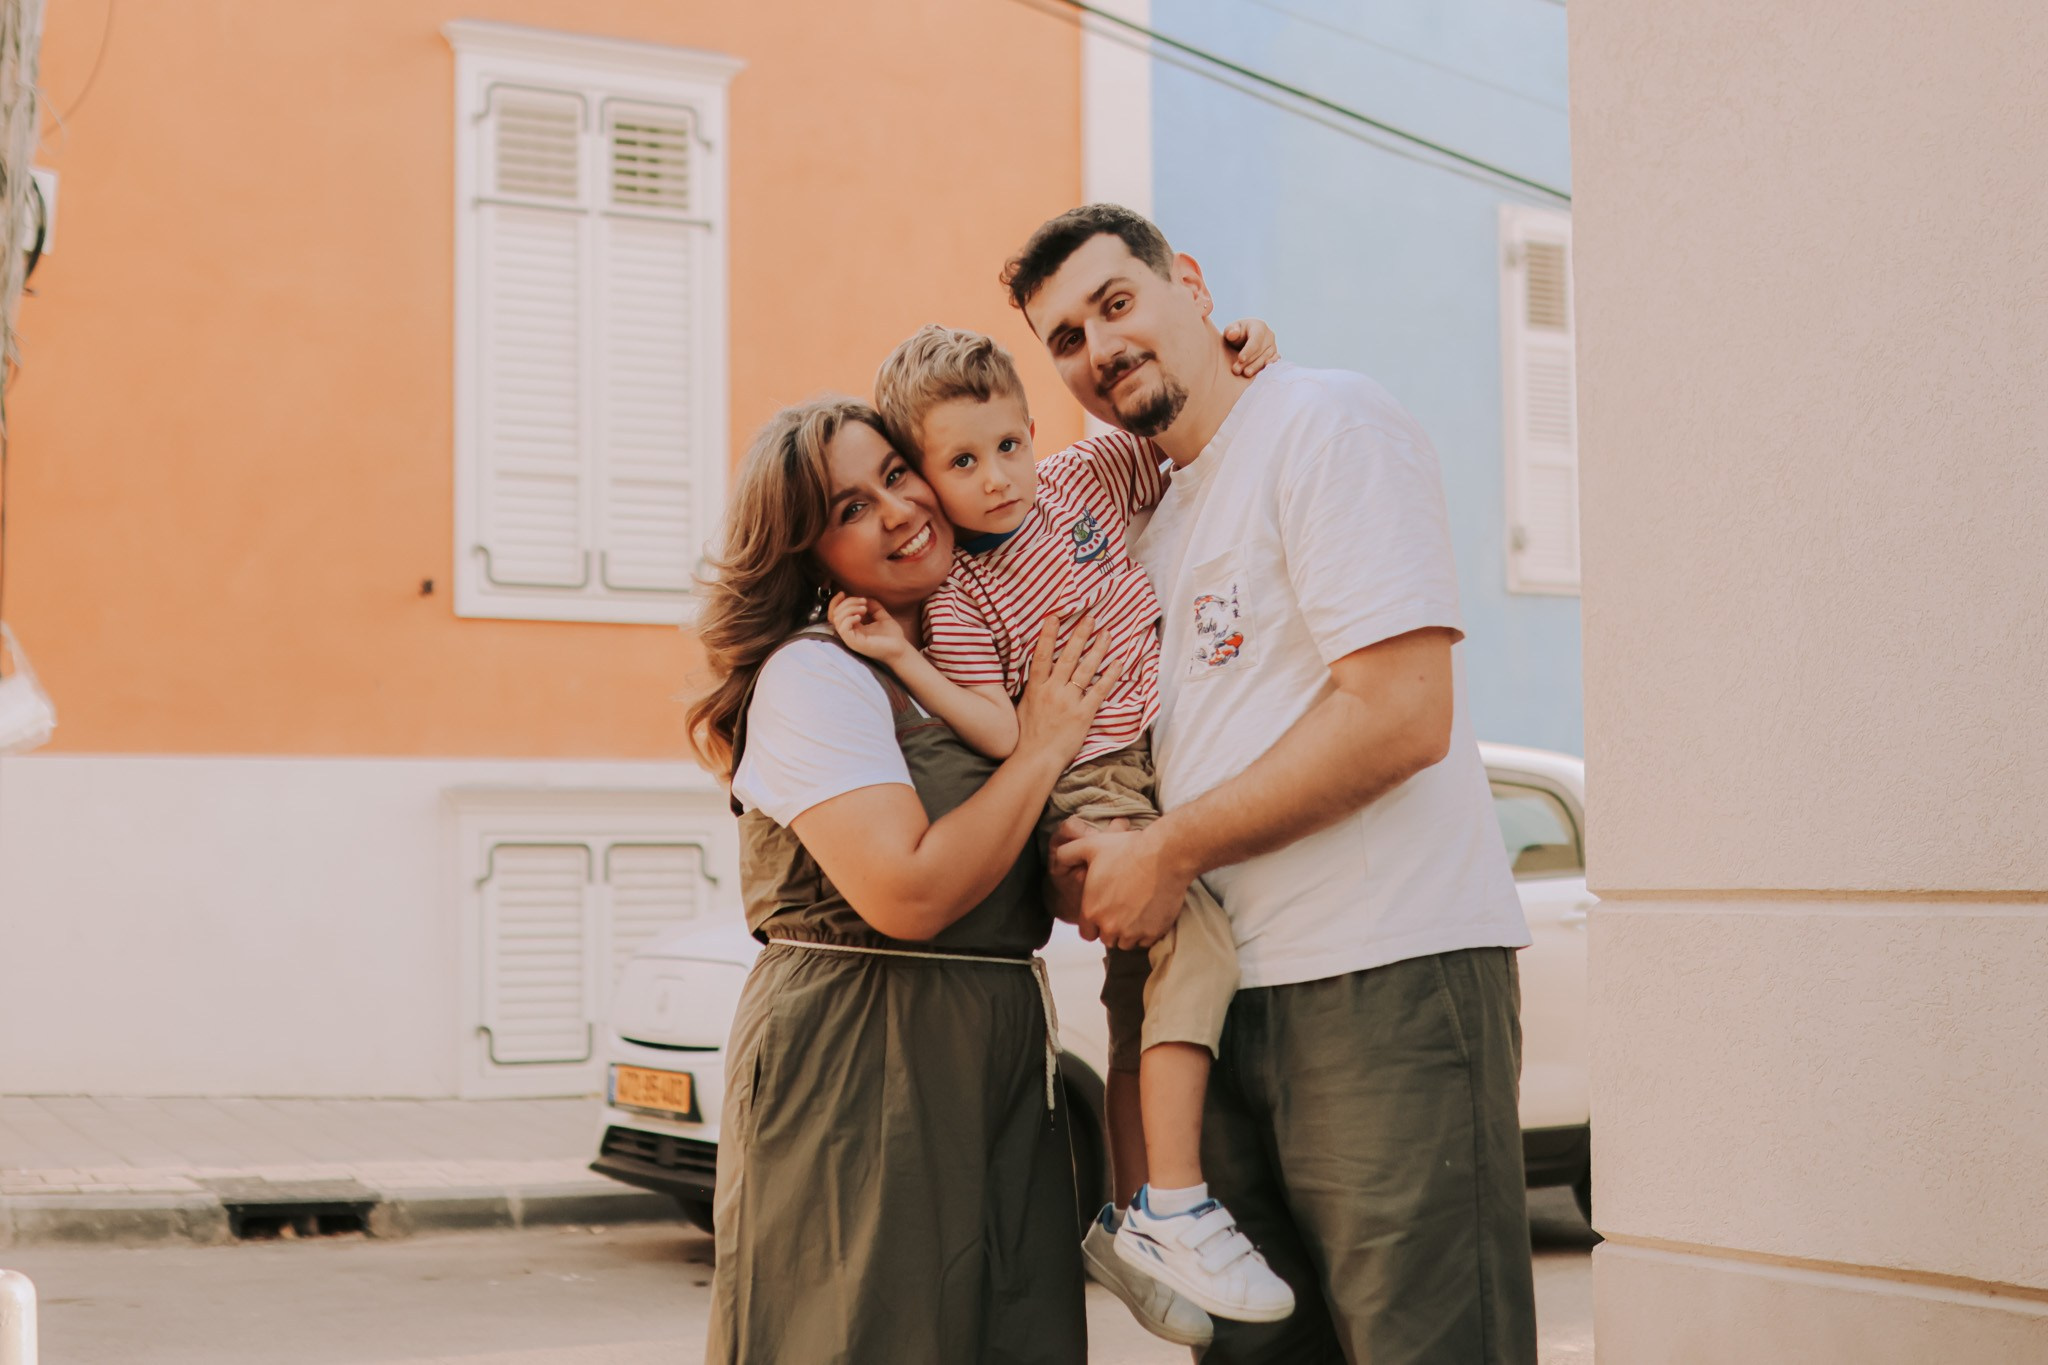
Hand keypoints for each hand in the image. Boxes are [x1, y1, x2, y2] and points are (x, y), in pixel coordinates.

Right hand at [828, 592, 911, 665]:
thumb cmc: (892, 637)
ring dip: (849, 608)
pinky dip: (849, 618)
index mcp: (853, 627)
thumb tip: (866, 598)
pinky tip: (860, 616)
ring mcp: (850, 639)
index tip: (843, 593)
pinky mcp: (854, 643)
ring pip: (837, 619)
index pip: (835, 614)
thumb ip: (873, 607)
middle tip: (863, 602)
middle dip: (847, 602)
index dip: (836, 602)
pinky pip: (843, 628)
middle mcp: (850, 633)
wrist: (900, 649)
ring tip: (864, 609)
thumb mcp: (882, 616)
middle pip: (835, 614)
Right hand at [1014, 614, 1121, 767]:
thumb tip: (1036, 675)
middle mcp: (1053, 690)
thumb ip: (1032, 689)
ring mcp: (1069, 701)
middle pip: (1068, 656)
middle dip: (1080, 635)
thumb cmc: (1027, 736)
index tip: (1055, 616)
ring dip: (1097, 649)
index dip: (1048, 635)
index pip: (1041, 655)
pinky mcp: (1083, 714)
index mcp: (1036, 688)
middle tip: (1090, 618)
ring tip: (1106, 634)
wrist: (1036, 759)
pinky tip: (1117, 662)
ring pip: (1085, 669)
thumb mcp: (1023, 707)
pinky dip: (1109, 676)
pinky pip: (1099, 690)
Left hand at [1052, 824, 1190, 949]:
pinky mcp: (1154, 933)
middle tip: (1122, 908)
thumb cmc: (1127, 850)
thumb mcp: (1090, 846)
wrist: (1164, 855)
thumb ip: (1068, 853)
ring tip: (1136, 910)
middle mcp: (1110, 927)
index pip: (1087, 933)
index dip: (1093, 923)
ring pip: (1127, 943)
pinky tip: (1150, 912)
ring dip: (1129, 932)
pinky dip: (1148, 931)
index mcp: (1092, 911)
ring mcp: (1133, 932)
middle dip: (1112, 928)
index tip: (1104, 912)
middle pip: (1107, 939)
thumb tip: (1058, 857)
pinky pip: (1147, 941)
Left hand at [1222, 318, 1279, 377]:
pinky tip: (1260, 375)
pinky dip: (1267, 369)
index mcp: (1259, 326)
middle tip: (1236, 370)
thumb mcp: (1231, 330)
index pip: (1255, 339)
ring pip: (1267, 358)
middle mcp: (1269, 336)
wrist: (1243, 340)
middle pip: (1261, 350)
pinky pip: (1273, 364)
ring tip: (1245, 374)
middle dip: (1249, 361)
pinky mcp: (1274, 356)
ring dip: (1256, 367)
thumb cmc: (1236, 334)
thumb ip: (1230, 331)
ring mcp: (1273, 346)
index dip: (1248, 350)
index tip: (1240, 358)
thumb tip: (1233, 334)